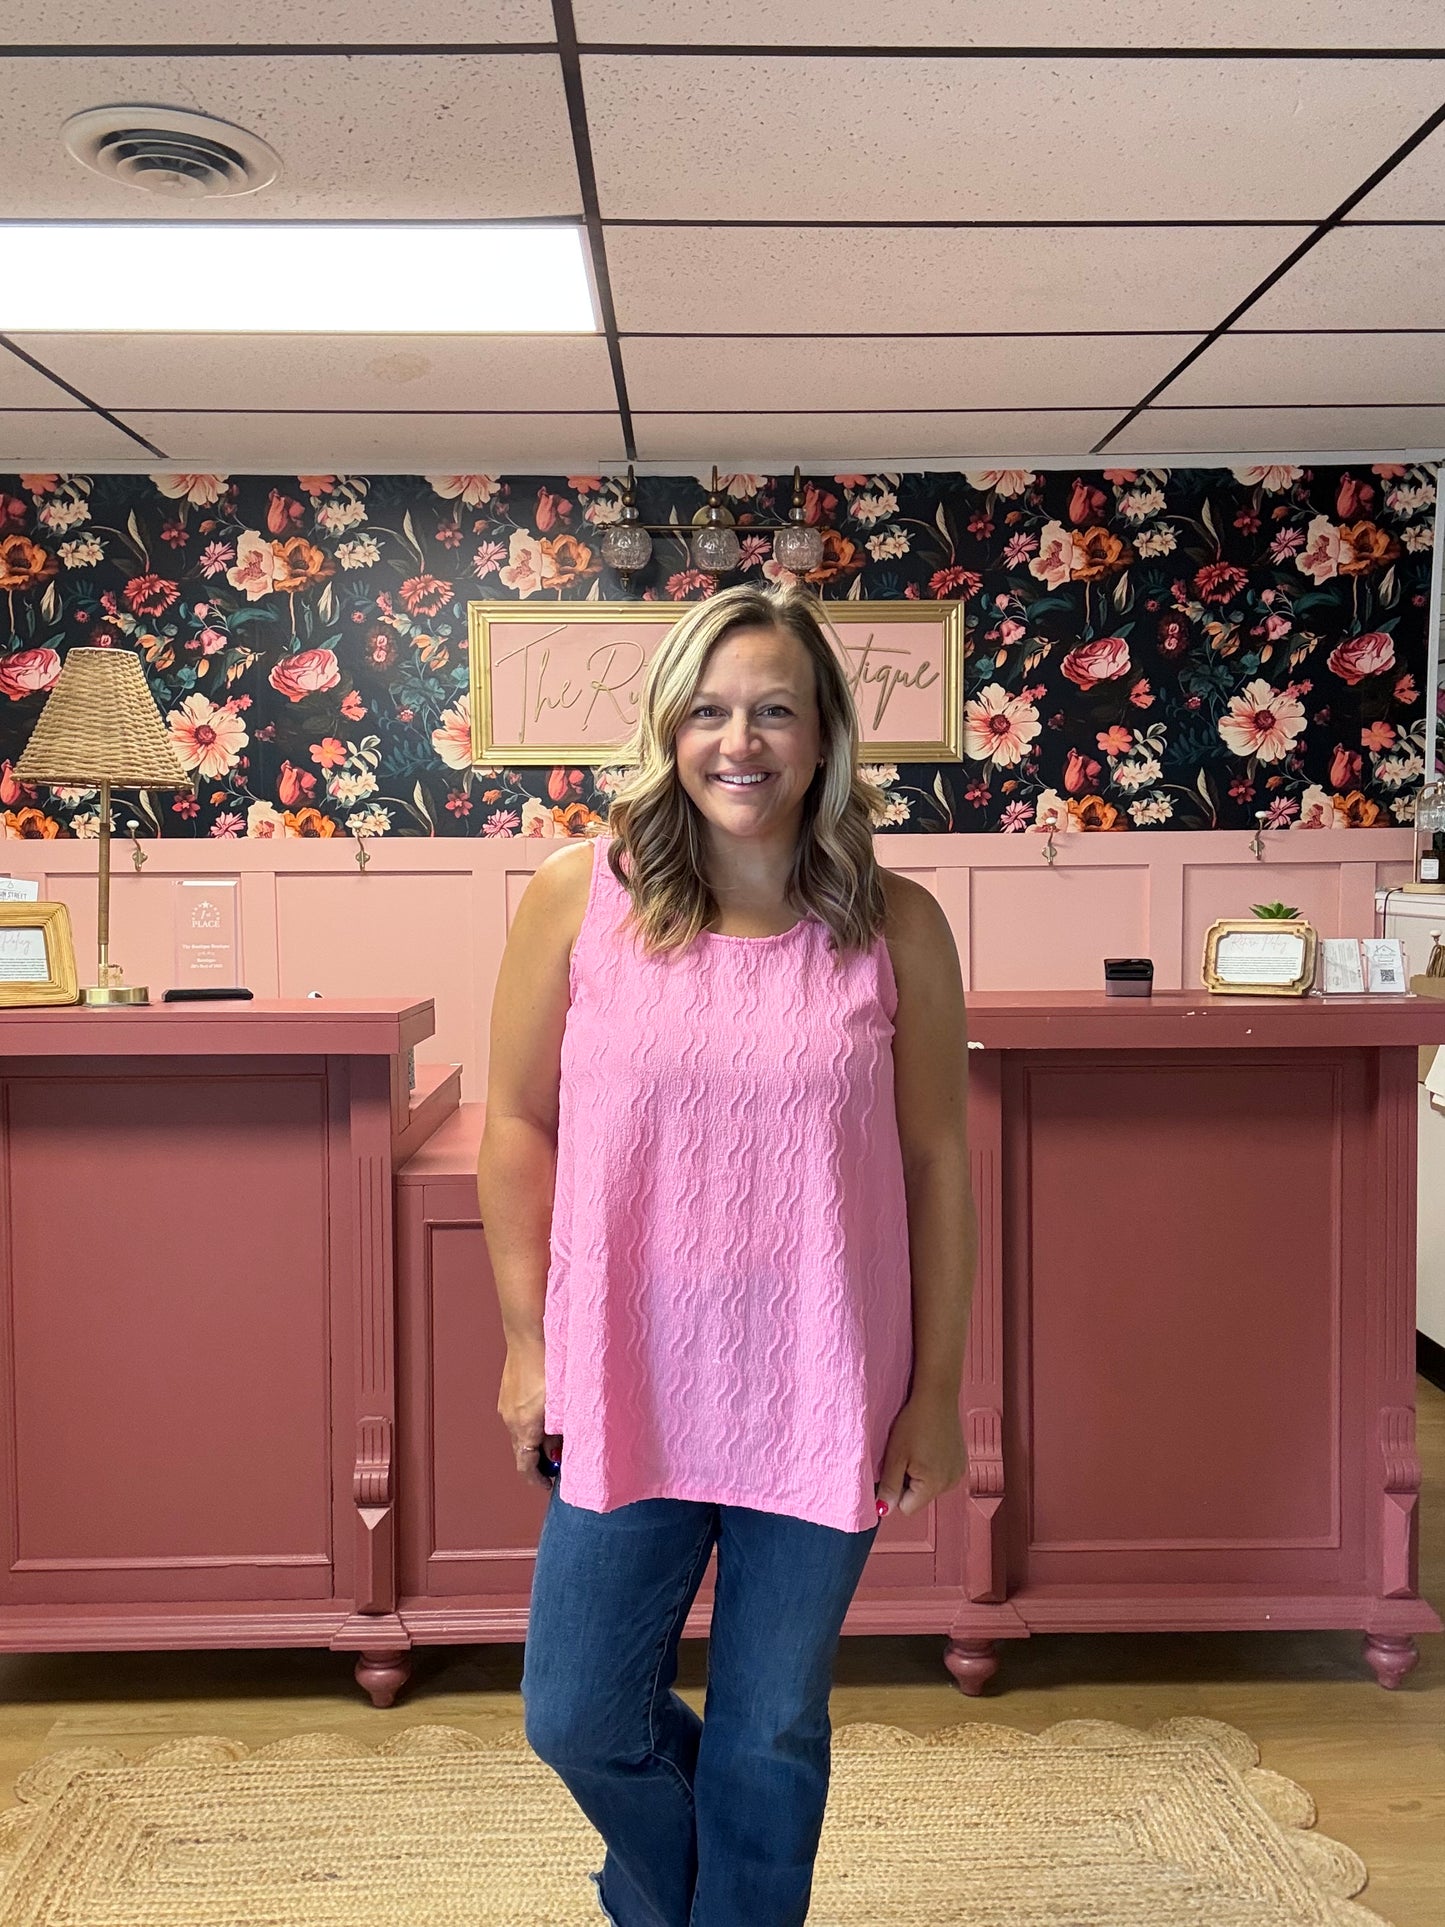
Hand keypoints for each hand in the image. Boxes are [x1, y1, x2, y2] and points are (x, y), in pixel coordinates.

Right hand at [498, 1336, 562, 1490]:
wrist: (529, 1333)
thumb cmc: (550, 1365)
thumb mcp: (564, 1402)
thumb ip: (564, 1429)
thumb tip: (563, 1445)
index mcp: (525, 1427)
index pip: (526, 1466)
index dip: (538, 1479)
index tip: (548, 1484)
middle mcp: (511, 1420)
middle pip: (523, 1450)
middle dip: (541, 1457)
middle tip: (560, 1456)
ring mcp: (506, 1405)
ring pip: (521, 1431)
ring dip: (536, 1437)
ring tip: (558, 1430)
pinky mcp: (507, 1391)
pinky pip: (518, 1415)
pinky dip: (531, 1421)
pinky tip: (547, 1408)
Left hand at [875, 1389, 965, 1517]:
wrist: (937, 1396)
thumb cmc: (914, 1422)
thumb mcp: (895, 1455)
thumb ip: (889, 1486)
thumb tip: (884, 1510)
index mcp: (933, 1485)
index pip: (907, 1508)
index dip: (896, 1491)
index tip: (895, 1468)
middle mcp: (950, 1483)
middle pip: (919, 1498)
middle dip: (909, 1482)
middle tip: (906, 1455)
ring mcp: (958, 1473)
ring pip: (929, 1487)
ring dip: (920, 1474)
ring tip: (918, 1448)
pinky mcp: (961, 1462)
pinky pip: (941, 1475)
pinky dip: (932, 1465)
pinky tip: (929, 1446)